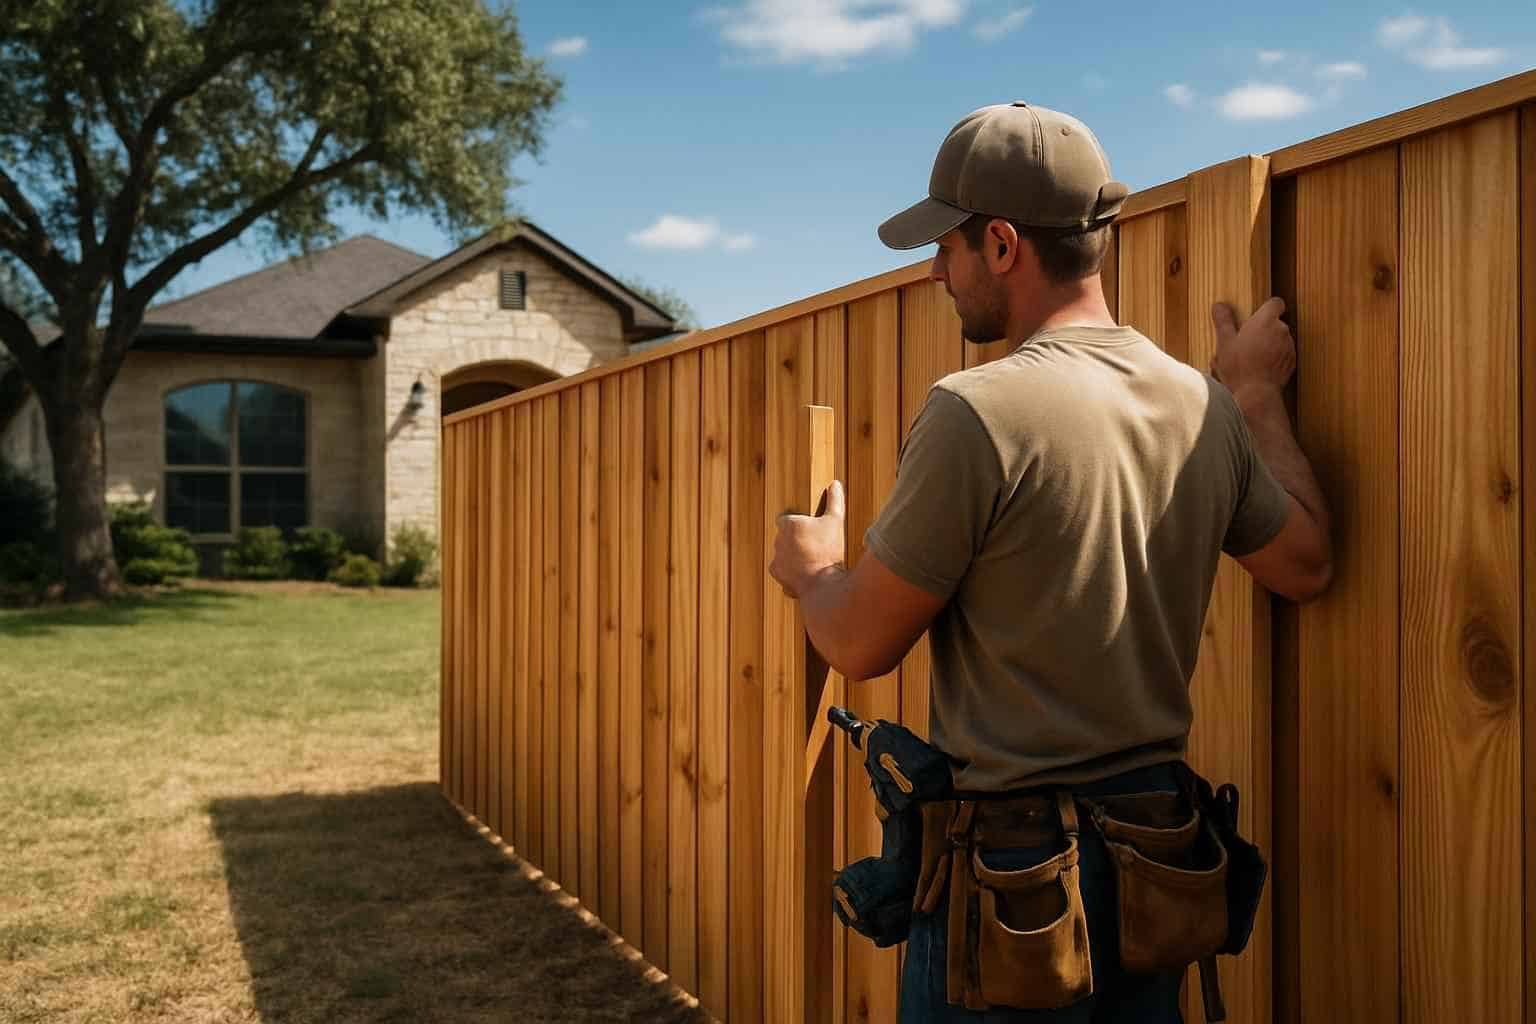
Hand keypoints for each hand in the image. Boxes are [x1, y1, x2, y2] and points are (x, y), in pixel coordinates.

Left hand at [770, 479, 846, 597]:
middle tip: (814, 546)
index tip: (809, 531)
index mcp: (788, 525)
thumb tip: (835, 484)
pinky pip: (783, 570)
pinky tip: (806, 573)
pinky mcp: (777, 574)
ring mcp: (776, 558)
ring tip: (812, 560)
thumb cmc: (829, 550)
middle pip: (785, 537)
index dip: (798, 525)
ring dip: (793, 555)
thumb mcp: (835, 521)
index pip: (787, 520)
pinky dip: (792, 572)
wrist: (824, 584)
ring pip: (783, 553)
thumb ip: (834, 501)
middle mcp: (778, 540)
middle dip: (796, 540)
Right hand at [1210, 297, 1295, 399]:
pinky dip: (1274, 358)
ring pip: (1279, 339)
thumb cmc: (1239, 367)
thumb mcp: (1224, 342)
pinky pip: (1282, 354)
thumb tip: (1219, 306)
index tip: (1256, 315)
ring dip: (1269, 344)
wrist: (1256, 394)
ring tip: (1251, 358)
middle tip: (1245, 341)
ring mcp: (1289, 347)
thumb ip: (1223, 320)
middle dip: (1263, 329)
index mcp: (1266, 320)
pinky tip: (1259, 368)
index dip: (1267, 307)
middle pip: (1275, 322)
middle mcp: (1282, 330)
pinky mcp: (1291, 362)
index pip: (1276, 303)